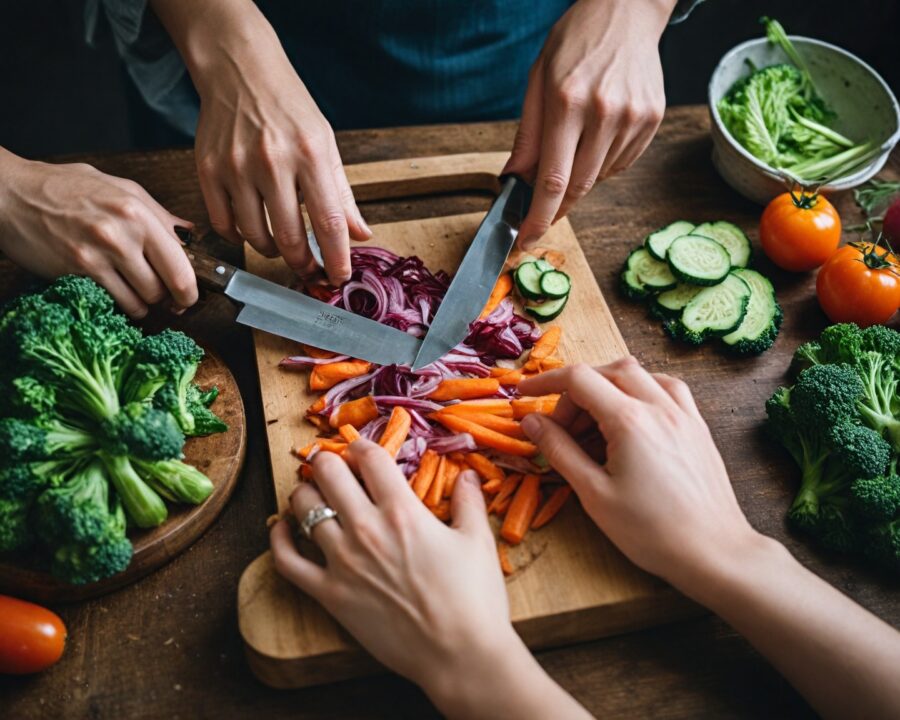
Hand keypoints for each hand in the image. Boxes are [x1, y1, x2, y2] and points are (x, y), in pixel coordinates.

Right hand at [0, 149, 196, 317]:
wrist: (10, 195)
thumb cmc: (63, 188)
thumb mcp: (119, 188)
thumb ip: (158, 214)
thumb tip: (188, 235)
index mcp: (137, 213)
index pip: (181, 265)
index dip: (191, 288)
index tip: (190, 295)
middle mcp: (121, 235)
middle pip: (164, 289)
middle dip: (168, 297)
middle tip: (163, 295)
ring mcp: (97, 256)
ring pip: (141, 301)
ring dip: (143, 303)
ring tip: (135, 290)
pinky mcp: (77, 273)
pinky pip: (114, 303)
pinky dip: (120, 305)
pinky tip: (115, 292)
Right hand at [174, 2, 370, 284]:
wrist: (240, 70)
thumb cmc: (288, 108)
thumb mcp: (326, 144)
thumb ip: (342, 194)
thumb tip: (360, 234)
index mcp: (310, 154)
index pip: (329, 222)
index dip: (336, 258)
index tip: (338, 277)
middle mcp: (272, 161)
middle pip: (290, 238)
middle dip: (303, 264)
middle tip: (309, 269)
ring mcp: (236, 167)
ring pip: (256, 237)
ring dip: (272, 252)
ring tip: (281, 245)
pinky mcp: (208, 170)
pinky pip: (224, 225)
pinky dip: (240, 237)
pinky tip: (252, 230)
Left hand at [270, 443, 511, 692]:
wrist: (459, 655)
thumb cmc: (474, 599)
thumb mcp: (478, 541)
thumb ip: (468, 501)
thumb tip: (467, 473)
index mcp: (402, 511)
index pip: (368, 458)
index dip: (361, 445)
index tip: (361, 448)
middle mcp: (366, 529)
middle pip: (328, 473)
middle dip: (328, 461)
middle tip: (333, 465)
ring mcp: (342, 562)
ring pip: (304, 508)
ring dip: (306, 493)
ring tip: (314, 493)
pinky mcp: (329, 594)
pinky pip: (287, 560)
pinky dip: (279, 539)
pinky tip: (283, 527)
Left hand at [505, 0, 672, 247]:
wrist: (625, 11)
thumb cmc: (575, 44)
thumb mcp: (537, 82)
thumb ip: (527, 137)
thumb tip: (514, 181)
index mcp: (568, 102)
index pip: (553, 179)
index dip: (539, 217)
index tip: (528, 239)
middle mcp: (605, 112)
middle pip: (579, 186)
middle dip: (557, 207)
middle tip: (543, 212)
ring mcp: (634, 117)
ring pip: (601, 177)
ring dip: (580, 177)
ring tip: (576, 142)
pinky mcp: (652, 119)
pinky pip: (622, 163)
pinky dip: (603, 163)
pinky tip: (599, 134)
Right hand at [518, 357, 758, 588]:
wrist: (715, 552)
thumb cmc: (652, 532)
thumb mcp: (594, 494)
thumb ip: (560, 451)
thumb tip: (532, 421)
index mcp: (629, 421)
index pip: (578, 379)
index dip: (545, 381)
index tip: (524, 393)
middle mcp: (658, 407)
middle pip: (606, 372)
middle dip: (574, 392)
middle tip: (560, 428)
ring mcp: (683, 414)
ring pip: (638, 374)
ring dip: (607, 385)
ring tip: (592, 422)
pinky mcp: (697, 426)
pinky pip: (666, 388)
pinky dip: (640, 390)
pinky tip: (631, 415)